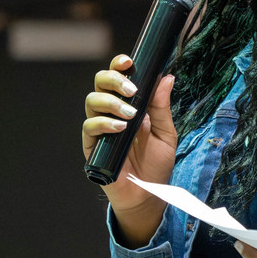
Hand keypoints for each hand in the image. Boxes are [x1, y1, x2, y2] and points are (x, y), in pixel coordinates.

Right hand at [83, 53, 176, 245]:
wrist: (147, 195)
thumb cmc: (156, 165)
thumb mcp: (166, 134)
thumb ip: (162, 107)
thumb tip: (166, 78)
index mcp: (129, 104)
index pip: (118, 77)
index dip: (119, 65)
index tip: (129, 62)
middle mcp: (111, 112)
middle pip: (100, 83)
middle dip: (113, 80)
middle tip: (131, 90)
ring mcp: (100, 127)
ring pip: (92, 100)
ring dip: (111, 102)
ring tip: (129, 115)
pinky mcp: (91, 145)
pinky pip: (90, 126)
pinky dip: (104, 123)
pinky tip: (119, 128)